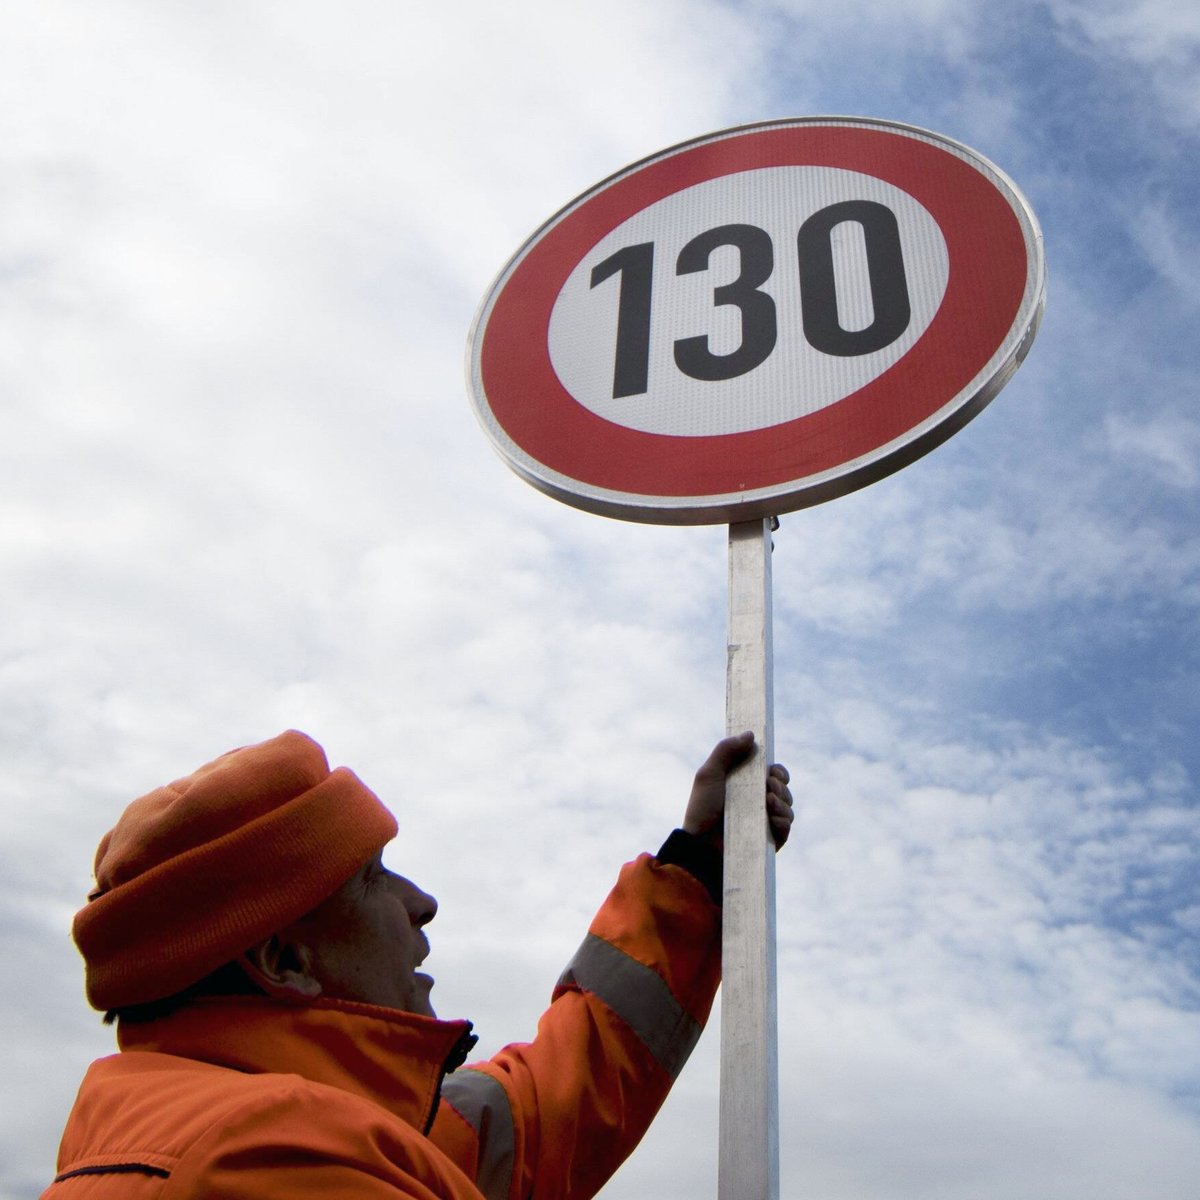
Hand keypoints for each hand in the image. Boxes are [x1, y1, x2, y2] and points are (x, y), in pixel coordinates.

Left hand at [681, 731, 793, 849]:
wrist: (701, 844)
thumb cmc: (702, 809)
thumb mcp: (709, 774)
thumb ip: (726, 750)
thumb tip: (751, 735)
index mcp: (747, 785)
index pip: (774, 774)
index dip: (778, 771)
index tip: (772, 771)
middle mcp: (758, 803)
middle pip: (784, 788)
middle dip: (781, 784)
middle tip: (769, 785)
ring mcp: (765, 822)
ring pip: (788, 807)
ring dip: (783, 801)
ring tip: (768, 801)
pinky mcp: (769, 840)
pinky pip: (786, 828)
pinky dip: (783, 820)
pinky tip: (772, 817)